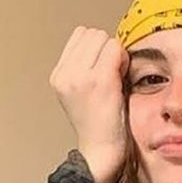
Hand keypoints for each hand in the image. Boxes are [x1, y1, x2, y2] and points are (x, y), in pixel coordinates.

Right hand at [49, 26, 128, 182]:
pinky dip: (123, 60)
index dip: (97, 47)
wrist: (101, 149)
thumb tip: (104, 42)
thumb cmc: (100, 123)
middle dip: (106, 47)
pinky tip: (121, 80)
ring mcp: (80, 76)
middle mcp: (65, 73)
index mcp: (58, 75)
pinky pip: (115, 50)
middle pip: (92, 33)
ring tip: (115, 77)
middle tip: (112, 73)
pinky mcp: (99, 80)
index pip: (80, 34)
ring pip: (104, 38)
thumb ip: (85, 65)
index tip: (103, 68)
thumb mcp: (81, 91)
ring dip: (115, 53)